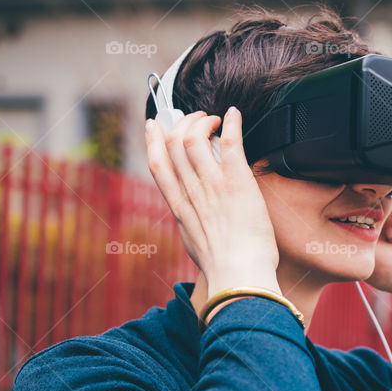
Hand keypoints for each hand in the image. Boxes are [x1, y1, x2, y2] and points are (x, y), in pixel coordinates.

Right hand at [144, 107, 279, 296]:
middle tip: (197, 118)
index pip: (158, 164)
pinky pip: (230, 143)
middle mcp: (192, 192)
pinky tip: (234, 114)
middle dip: (183, 123)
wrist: (238, 276)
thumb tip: (194, 221)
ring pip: (195, 138)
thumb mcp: (195, 244)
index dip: (153, 140)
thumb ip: (192, 225)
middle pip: (174, 144)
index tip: (154, 124)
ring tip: (215, 120)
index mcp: (180, 207)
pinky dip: (231, 124)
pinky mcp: (238, 182)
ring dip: (204, 121)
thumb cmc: (223, 268)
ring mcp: (213, 185)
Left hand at [366, 195, 391, 328]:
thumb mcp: (362, 247)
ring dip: (391, 219)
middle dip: (376, 218)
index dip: (359, 215)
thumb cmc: (389, 270)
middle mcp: (382, 215)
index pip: (356, 204)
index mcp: (365, 224)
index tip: (364, 231)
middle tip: (383, 239)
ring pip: (389, 197)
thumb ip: (357, 223)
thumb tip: (358, 201)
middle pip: (373, 198)